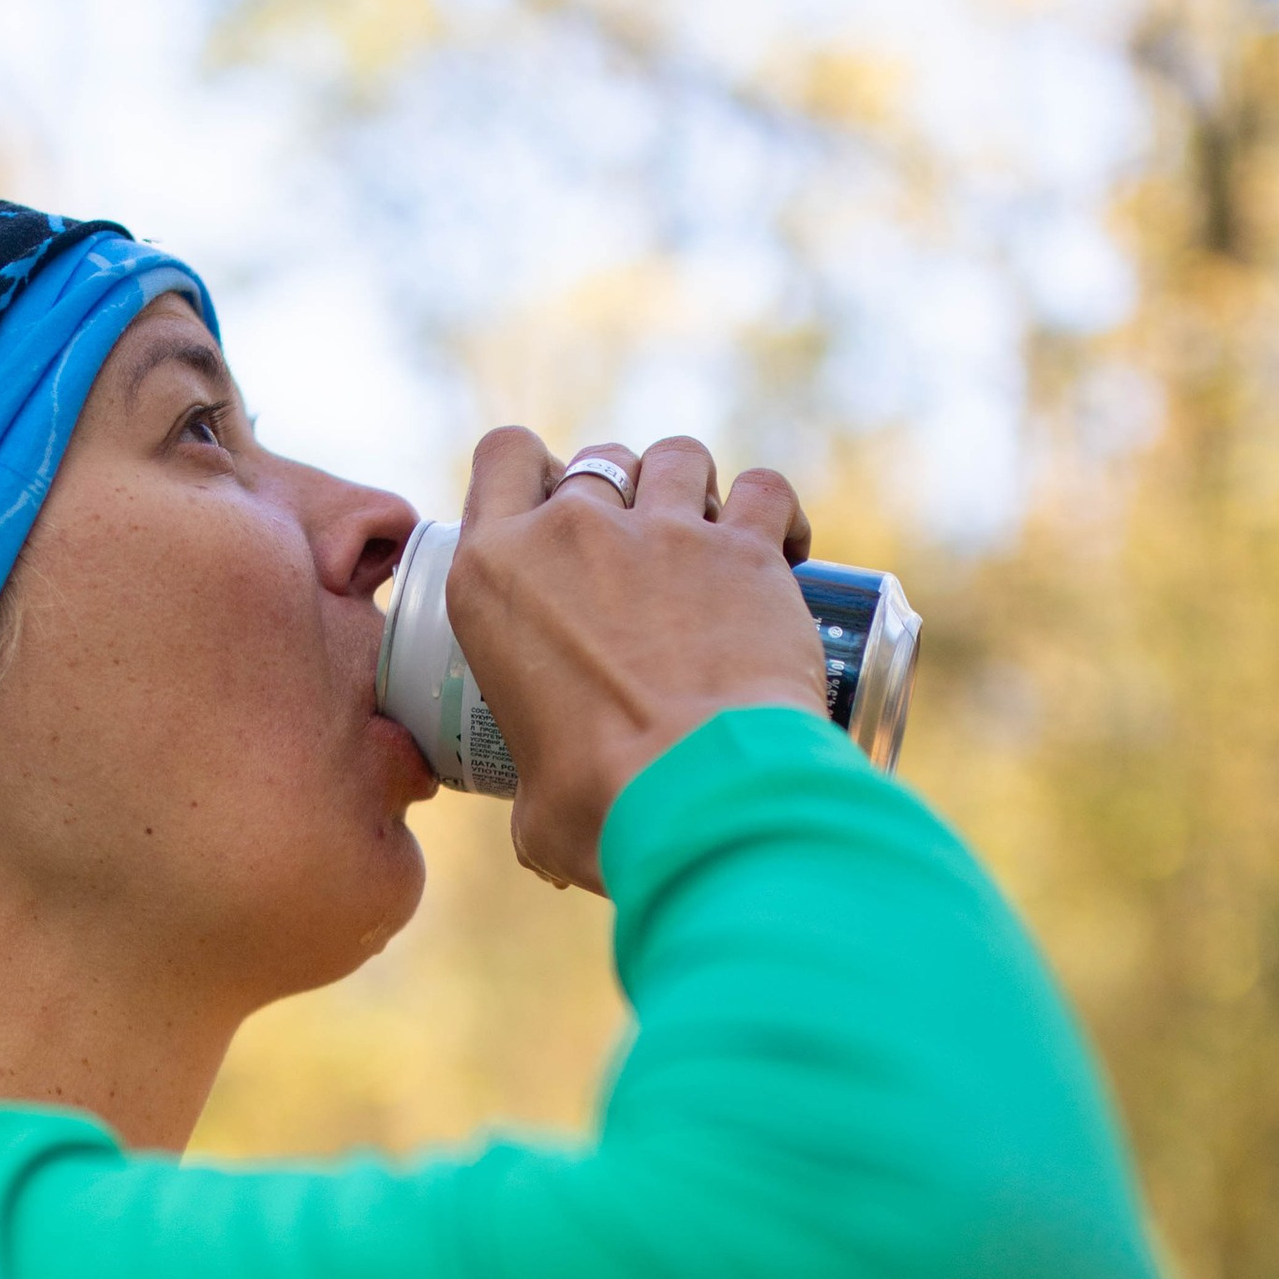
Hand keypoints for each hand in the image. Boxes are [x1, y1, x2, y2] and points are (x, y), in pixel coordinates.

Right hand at [445, 431, 827, 892]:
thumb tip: (546, 821)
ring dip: (692, 491)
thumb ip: (532, 791)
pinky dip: (776, 512)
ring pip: (678, 457)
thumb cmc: (603, 809)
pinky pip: (764, 490)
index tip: (556, 515)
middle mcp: (573, 532)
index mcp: (494, 576)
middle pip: (597, 460)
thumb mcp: (534, 805)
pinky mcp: (745, 548)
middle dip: (618, 494)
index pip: (502, 457)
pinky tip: (784, 549)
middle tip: (639, 559)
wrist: (700, 798)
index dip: (533, 473)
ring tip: (709, 547)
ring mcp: (664, 530)